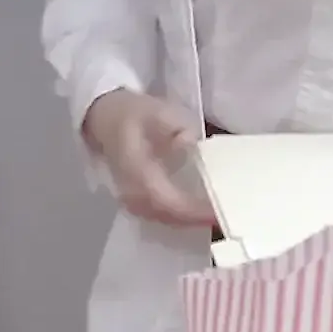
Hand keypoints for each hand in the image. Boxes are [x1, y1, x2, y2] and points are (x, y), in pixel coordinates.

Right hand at [82, 89, 214, 226]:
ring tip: (217, 216)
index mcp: (134, 168)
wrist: (105, 119)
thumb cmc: (134, 113)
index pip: (165, 199)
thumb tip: (191, 146)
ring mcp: (131, 200)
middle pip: (167, 216)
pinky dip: (182, 218)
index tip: (216, 211)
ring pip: (164, 220)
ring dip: (191, 221)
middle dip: (197, 219)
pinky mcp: (136, 203)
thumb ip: (178, 127)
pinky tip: (200, 214)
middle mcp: (131, 191)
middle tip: (226, 216)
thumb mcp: (158, 110)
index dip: (191, 210)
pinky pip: (161, 217)